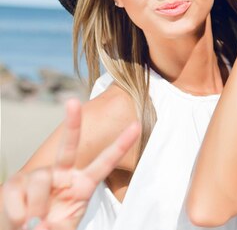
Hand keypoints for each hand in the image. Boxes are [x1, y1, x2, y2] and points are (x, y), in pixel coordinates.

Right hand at [1, 99, 139, 229]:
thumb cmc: (54, 228)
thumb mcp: (69, 223)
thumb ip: (64, 219)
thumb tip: (42, 219)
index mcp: (84, 184)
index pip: (105, 162)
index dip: (120, 146)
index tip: (136, 126)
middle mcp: (63, 175)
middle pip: (68, 146)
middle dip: (72, 122)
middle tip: (72, 102)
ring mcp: (41, 178)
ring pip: (40, 179)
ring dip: (37, 206)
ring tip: (35, 223)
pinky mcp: (16, 184)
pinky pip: (17, 192)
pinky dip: (17, 212)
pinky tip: (20, 220)